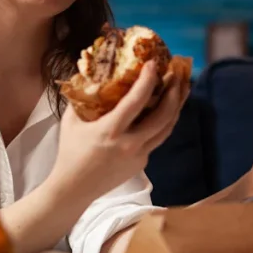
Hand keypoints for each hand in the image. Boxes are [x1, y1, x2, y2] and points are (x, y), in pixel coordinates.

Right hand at [50, 61, 190, 204]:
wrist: (74, 188)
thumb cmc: (70, 152)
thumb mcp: (71, 121)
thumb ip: (84, 98)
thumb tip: (92, 74)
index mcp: (110, 131)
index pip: (136, 101)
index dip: (148, 80)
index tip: (154, 63)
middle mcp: (129, 144)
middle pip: (163, 116)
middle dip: (174, 93)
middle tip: (177, 75)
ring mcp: (139, 156)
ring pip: (166, 129)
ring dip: (176, 108)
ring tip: (182, 90)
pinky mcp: (142, 163)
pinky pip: (156, 139)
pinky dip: (162, 123)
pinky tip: (164, 111)